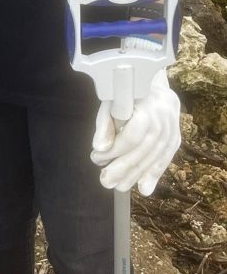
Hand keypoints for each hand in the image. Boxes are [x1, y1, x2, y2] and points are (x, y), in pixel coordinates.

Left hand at [90, 70, 180, 194]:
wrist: (154, 83)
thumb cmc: (127, 92)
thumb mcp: (111, 101)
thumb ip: (105, 123)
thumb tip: (99, 148)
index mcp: (147, 106)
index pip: (132, 135)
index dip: (114, 150)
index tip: (96, 157)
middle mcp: (163, 119)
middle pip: (143, 150)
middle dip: (123, 168)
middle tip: (105, 181)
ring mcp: (172, 129)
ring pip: (154, 157)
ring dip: (135, 176)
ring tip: (118, 187)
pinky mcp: (176, 137)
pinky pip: (166, 158)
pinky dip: (154, 174)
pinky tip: (143, 189)